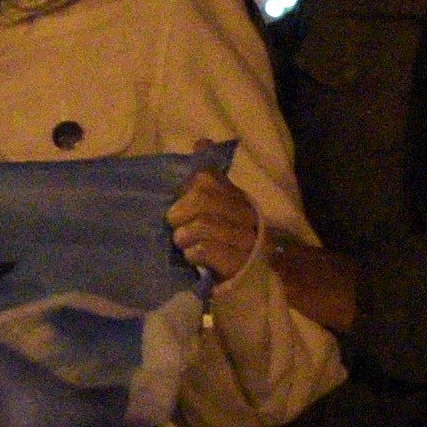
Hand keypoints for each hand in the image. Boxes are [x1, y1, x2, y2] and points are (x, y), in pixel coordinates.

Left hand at [161, 165, 266, 287]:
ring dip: (184, 236)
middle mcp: (245, 213)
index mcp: (237, 196)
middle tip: (177, 226)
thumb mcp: (217, 209)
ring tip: (184, 244)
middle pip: (201, 197)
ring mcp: (244, 239)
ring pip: (202, 224)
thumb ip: (209, 179)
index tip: (180, 203)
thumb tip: (202, 142)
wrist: (249, 284)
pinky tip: (194, 258)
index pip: (206, 177)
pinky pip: (205, 250)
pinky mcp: (238, 263)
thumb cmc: (224, 243)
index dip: (185, 189)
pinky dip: (192, 254)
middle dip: (180, 213)